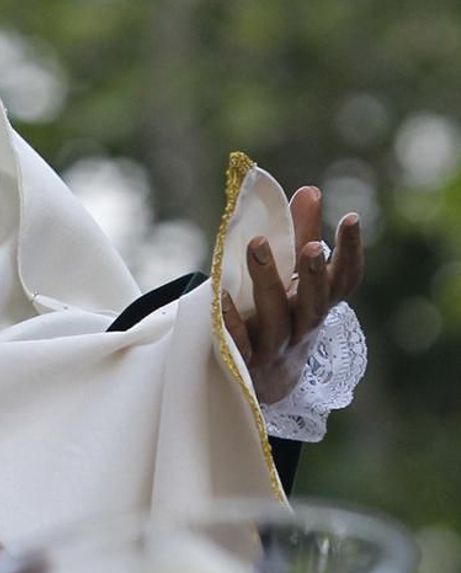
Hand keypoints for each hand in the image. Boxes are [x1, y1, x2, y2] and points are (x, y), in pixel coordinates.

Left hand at [221, 184, 363, 408]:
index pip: (344, 281)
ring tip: (256, 243)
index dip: (351, 252)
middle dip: (313, 275)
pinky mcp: (247, 363)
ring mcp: (276, 347)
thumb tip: (310, 191)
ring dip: (268, 282)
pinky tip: (220, 295)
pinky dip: (232, 321)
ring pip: (277, 320)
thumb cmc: (283, 315)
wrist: (266, 381)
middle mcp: (303, 326)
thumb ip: (300, 236)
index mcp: (319, 303)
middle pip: (314, 304)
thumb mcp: (295, 280)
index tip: (351, 216)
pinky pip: (240, 344)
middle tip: (312, 247)